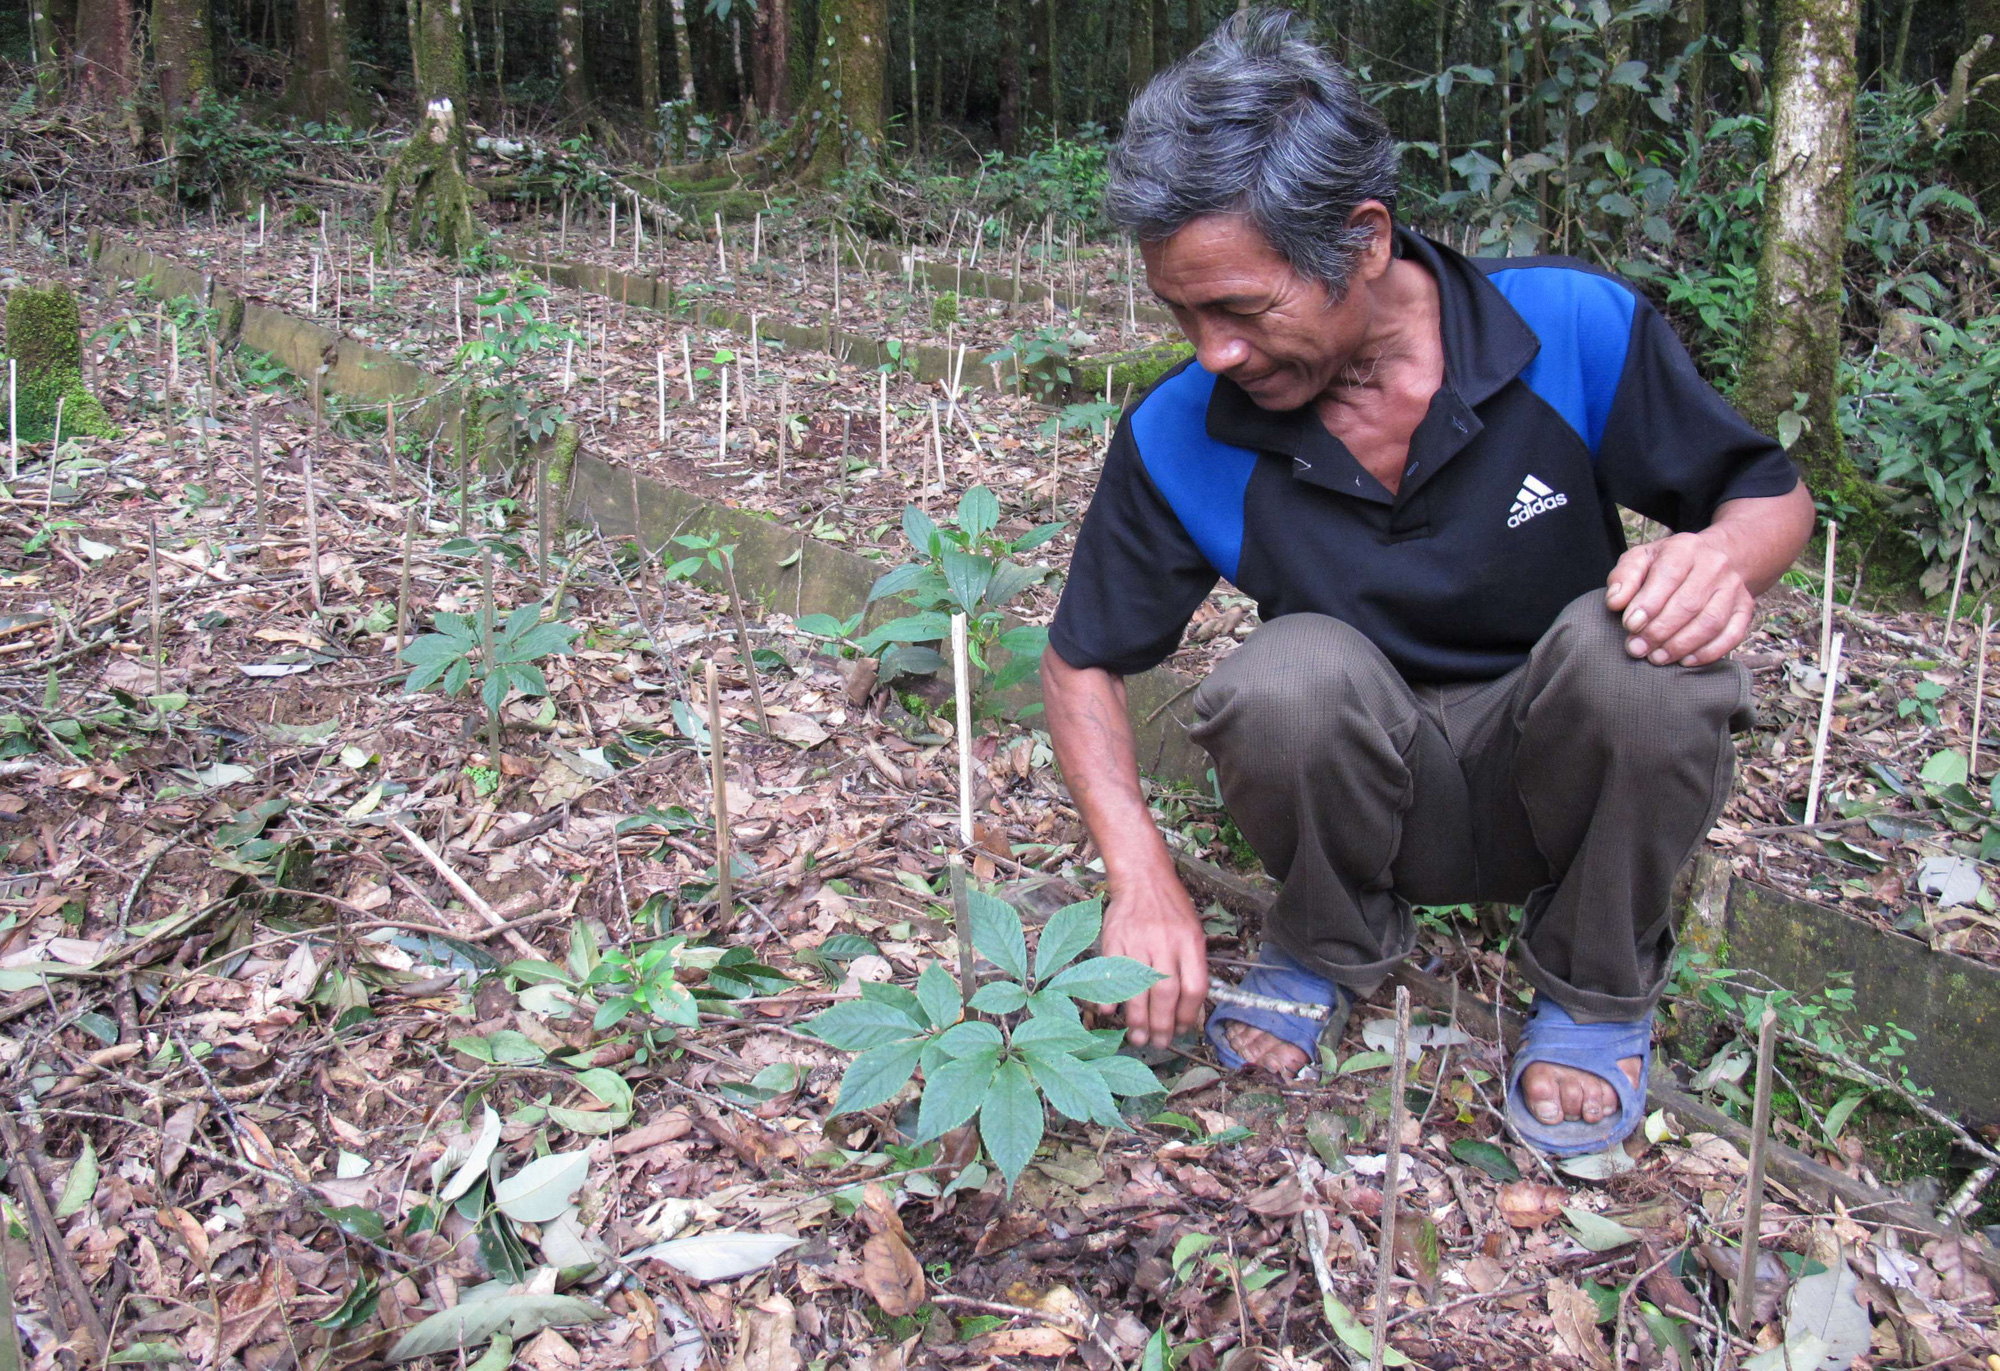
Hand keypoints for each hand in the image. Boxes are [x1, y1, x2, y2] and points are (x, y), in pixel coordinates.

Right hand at [1098, 872, 1208, 1047]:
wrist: (1142, 879)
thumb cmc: (1171, 910)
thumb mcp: (1193, 933)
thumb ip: (1193, 967)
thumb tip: (1193, 1011)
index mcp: (1190, 942)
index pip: (1194, 988)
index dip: (1188, 1015)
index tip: (1181, 1031)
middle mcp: (1165, 943)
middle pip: (1166, 993)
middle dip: (1162, 1025)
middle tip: (1157, 1043)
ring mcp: (1138, 941)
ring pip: (1138, 988)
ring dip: (1137, 1019)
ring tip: (1138, 1037)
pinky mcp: (1114, 940)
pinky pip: (1111, 974)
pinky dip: (1109, 996)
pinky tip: (1109, 1013)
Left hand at [1605, 532, 1755, 666]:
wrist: (1716, 557)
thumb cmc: (1668, 563)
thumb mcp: (1641, 559)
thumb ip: (1624, 577)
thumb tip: (1615, 602)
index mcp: (1685, 548)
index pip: (1668, 576)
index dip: (1648, 604)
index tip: (1630, 625)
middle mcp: (1714, 566)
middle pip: (1689, 604)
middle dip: (1659, 631)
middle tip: (1637, 648)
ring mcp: (1734, 588)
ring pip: (1711, 622)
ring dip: (1681, 645)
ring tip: (1656, 658)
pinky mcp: (1745, 608)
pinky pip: (1732, 635)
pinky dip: (1708, 652)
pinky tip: (1686, 661)